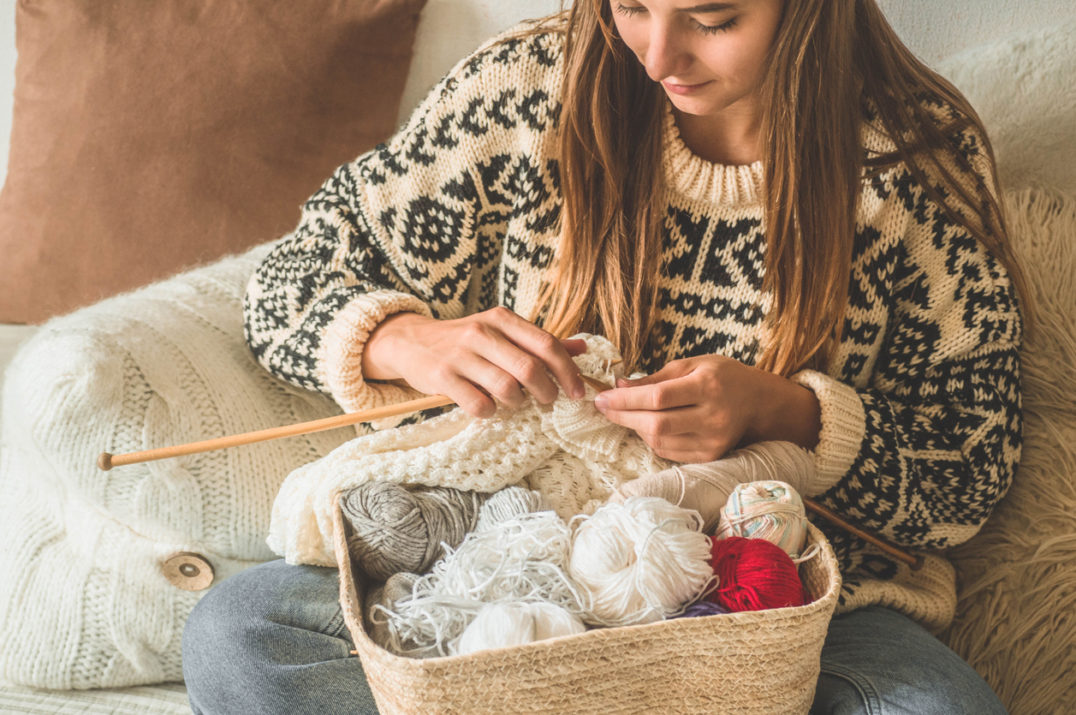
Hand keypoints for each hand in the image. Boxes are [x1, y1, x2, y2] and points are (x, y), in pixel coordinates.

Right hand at [361, 307, 586, 418]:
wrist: (410, 341)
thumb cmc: (464, 341)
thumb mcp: (500, 332)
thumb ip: (539, 342)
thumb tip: (582, 349)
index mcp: (501, 319)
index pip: (546, 344)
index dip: (568, 371)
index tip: (577, 392)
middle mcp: (482, 332)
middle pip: (530, 369)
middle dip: (547, 392)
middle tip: (547, 400)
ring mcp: (461, 355)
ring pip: (507, 389)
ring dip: (518, 403)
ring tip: (514, 402)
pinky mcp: (443, 377)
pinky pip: (480, 405)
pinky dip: (490, 412)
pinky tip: (488, 406)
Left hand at [592, 355, 819, 462]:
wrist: (758, 403)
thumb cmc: (722, 377)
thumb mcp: (692, 364)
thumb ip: (656, 377)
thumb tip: (619, 386)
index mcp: (708, 387)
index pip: (658, 397)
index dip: (625, 400)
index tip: (602, 397)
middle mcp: (712, 417)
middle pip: (656, 424)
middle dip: (623, 416)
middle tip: (603, 407)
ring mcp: (712, 441)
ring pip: (659, 441)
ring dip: (635, 427)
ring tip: (627, 413)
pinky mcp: (710, 456)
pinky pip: (668, 452)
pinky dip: (651, 439)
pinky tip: (647, 425)